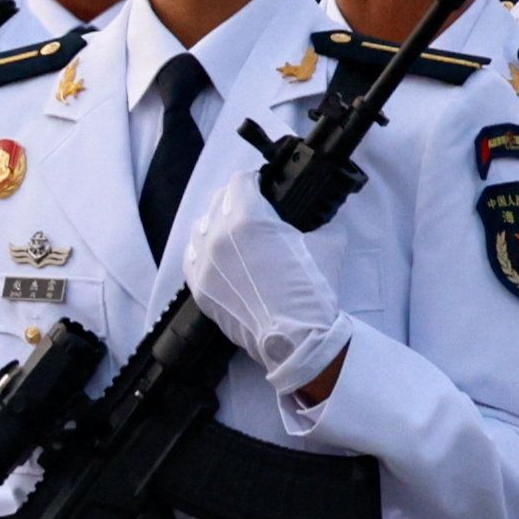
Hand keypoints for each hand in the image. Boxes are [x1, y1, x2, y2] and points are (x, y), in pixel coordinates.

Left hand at [179, 168, 348, 400]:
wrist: (294, 336)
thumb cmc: (311, 289)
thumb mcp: (326, 243)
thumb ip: (316, 223)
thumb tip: (315, 218)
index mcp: (248, 220)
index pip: (241, 182)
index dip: (254, 181)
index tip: (262, 186)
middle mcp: (218, 237)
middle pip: (219, 201)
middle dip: (236, 198)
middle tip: (252, 206)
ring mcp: (203, 262)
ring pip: (201, 227)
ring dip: (217, 222)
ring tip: (235, 231)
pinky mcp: (197, 285)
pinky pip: (192, 256)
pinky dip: (203, 249)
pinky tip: (218, 253)